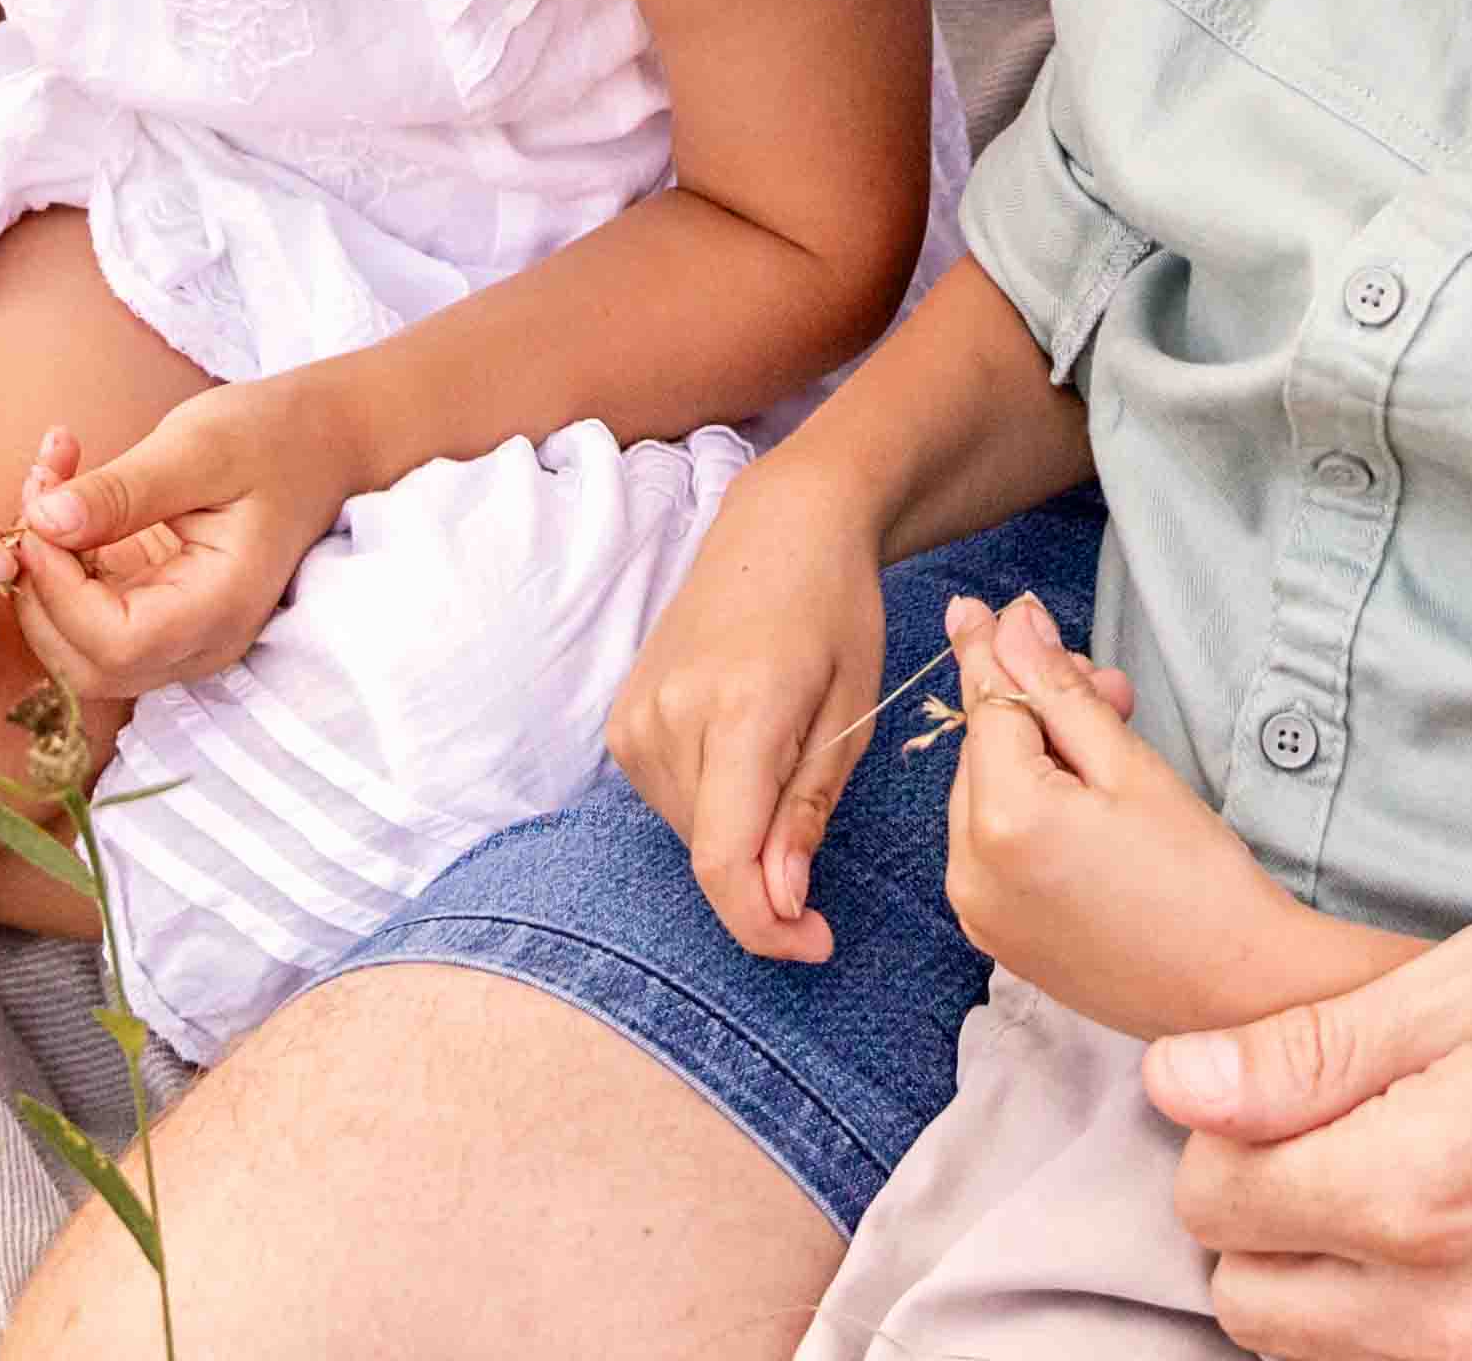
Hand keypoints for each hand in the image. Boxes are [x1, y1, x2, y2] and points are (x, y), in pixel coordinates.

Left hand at [3, 381, 369, 708]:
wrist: (319, 442)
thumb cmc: (271, 438)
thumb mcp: (198, 447)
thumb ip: (121, 492)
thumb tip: (43, 522)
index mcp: (221, 608)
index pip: (115, 643)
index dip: (58, 590)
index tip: (40, 514)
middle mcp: (199, 641)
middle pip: (82, 663)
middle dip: (38, 585)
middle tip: (38, 489)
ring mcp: (176, 634)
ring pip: (72, 643)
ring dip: (41, 568)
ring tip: (50, 475)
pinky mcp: (154, 611)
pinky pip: (84, 609)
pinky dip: (57, 555)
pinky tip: (63, 484)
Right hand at [609, 459, 897, 963]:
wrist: (779, 529)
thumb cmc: (834, 611)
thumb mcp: (851, 713)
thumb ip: (807, 811)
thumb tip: (781, 903)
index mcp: (737, 711)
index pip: (724, 861)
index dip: (767, 926)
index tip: (817, 942)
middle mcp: (668, 718)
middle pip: (712, 854)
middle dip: (769, 873)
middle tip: (819, 814)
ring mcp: (634, 718)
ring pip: (692, 834)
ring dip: (742, 833)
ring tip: (784, 756)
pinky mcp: (621, 721)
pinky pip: (672, 800)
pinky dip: (715, 803)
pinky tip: (748, 748)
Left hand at [936, 590, 1381, 1040]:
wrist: (1236, 992)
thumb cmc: (1199, 876)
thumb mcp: (1130, 765)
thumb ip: (1058, 691)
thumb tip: (1010, 626)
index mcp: (1002, 821)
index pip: (985, 706)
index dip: (991, 650)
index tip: (980, 606)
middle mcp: (969, 872)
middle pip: (984, 752)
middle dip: (1035, 711)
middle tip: (1109, 690)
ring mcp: (978, 913)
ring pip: (985, 799)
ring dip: (1033, 762)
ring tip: (1109, 749)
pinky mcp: (996, 939)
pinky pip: (992, 851)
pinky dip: (1026, 816)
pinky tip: (1085, 806)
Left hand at [1141, 874, 1471, 1360]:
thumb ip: (1318, 1051)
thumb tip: (1181, 1083)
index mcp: (1422, 1192)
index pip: (1213, 1200)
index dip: (1224, 1130)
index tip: (1275, 1090)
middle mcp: (1470, 1318)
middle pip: (1255, 1306)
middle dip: (1262, 1221)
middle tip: (1332, 1139)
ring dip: (1333, 1293)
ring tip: (1402, 1194)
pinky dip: (1434, 1337)